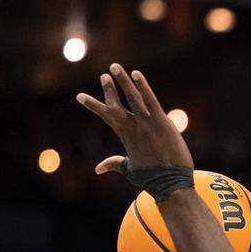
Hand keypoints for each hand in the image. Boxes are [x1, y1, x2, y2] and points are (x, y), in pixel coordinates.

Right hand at [76, 64, 193, 174]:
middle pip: (116, 105)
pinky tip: (136, 74)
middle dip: (109, 90)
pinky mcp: (162, 122)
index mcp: (125, 136)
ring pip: (132, 98)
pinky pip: (151, 100)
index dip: (94, 105)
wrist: (170, 184)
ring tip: (114, 67)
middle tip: (103, 76)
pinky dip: (143, 87)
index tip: (79, 96)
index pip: (107, 116)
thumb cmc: (152, 179)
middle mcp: (133, 128)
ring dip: (122, 81)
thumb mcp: (130, 170)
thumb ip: (115, 164)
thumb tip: (97, 169)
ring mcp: (147, 124)